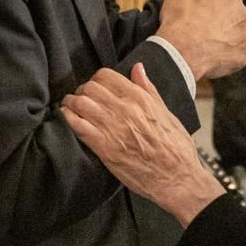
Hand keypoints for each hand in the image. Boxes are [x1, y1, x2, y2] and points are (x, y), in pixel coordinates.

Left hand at [63, 64, 224, 224]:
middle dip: (82, 92)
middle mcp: (124, 109)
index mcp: (140, 98)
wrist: (177, 177)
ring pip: (79, 103)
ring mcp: (113, 128)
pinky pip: (76, 126)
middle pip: (89, 87)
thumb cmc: (176, 148)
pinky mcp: (104, 148)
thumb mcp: (166, 112)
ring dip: (72, 104)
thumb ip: (149, 89)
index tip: (96, 89)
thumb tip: (138, 68)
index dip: (96, 80)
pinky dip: (68, 120)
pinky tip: (69, 121)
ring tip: (72, 110)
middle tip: (82, 100)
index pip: (105, 75)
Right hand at [155, 0, 245, 80]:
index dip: (212, 6)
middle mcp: (245, 15)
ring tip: (206, 45)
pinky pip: (235, 56)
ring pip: (237, 37)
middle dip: (223, 22)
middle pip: (235, 18)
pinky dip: (225, 57)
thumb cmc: (180, 18)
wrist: (181, 52)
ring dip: (226, 40)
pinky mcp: (243, 58)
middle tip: (204, 30)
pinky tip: (211, 57)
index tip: (200, 14)